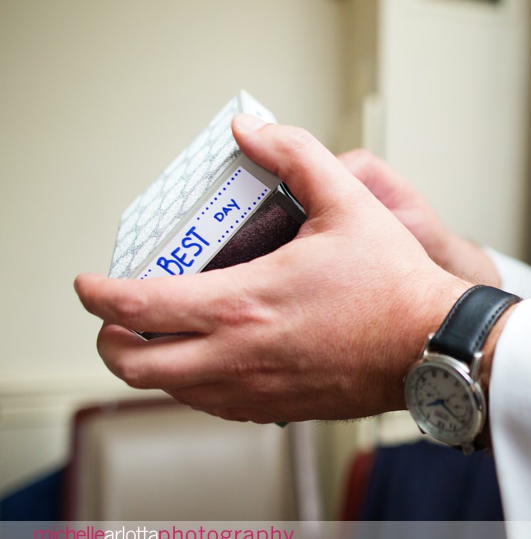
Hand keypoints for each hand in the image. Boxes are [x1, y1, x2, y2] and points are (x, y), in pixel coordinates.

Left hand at [74, 115, 470, 423]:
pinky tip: (214, 358)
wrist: (431, 344)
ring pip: (170, 391)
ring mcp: (255, 389)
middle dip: (110, 340)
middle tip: (118, 315)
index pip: (138, 306)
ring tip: (164, 333)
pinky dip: (193, 383)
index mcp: (242, 302)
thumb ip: (295, 155)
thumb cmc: (393, 284)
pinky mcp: (277, 407)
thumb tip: (250, 130)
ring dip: (152, 363)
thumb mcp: (348, 201)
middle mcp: (237, 355)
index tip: (90, 282)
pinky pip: (212, 405)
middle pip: (135, 365)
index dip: (99, 293)